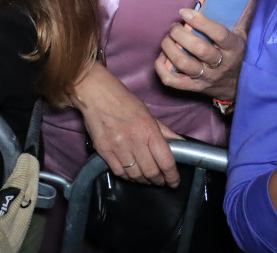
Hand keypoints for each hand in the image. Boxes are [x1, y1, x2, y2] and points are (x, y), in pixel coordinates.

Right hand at [76, 61, 181, 186]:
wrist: (95, 94)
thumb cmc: (123, 101)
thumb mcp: (148, 113)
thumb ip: (164, 131)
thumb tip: (181, 143)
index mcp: (149, 130)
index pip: (166, 162)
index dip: (172, 176)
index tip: (174, 182)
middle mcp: (134, 141)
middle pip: (151, 172)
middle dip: (158, 180)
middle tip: (160, 180)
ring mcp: (118, 147)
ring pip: (135, 175)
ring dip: (143, 180)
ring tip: (146, 178)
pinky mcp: (104, 150)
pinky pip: (118, 172)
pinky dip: (127, 176)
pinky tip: (130, 173)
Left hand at [155, 8, 246, 100]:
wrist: (237, 87)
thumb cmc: (235, 54)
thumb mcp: (242, 34)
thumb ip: (240, 15)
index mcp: (233, 48)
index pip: (219, 34)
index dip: (200, 22)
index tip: (185, 12)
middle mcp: (220, 64)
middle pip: (198, 49)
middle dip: (180, 34)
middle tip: (174, 27)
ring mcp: (206, 78)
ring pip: (184, 64)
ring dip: (169, 48)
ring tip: (167, 39)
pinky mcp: (194, 88)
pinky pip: (173, 81)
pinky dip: (161, 68)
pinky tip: (162, 57)